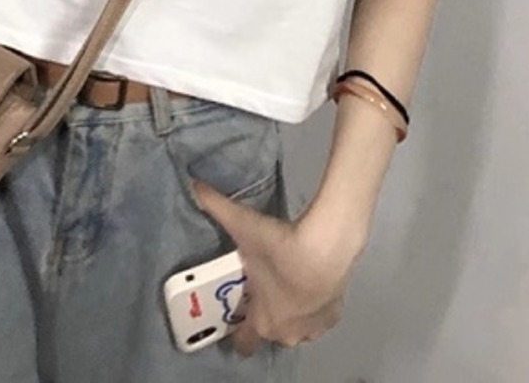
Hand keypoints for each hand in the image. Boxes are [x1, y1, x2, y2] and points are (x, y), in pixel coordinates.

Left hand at [192, 178, 364, 355]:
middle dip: (266, 312)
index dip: (238, 332)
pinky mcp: (334, 315)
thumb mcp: (242, 223)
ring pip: (297, 325)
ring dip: (291, 309)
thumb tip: (194, 186)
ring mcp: (314, 327)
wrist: (326, 250)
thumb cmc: (279, 248)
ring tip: (286, 279)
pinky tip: (309, 279)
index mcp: (263, 322)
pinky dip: (313, 302)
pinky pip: (318, 315)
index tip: (235, 317)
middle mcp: (288, 333)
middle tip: (261, 285)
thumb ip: (215, 205)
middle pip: (272, 331)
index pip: (245, 343)